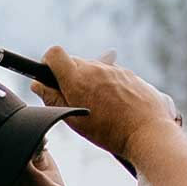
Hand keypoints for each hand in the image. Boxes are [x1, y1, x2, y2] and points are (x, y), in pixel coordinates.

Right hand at [40, 45, 178, 161]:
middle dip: (70, 76)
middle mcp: (94, 68)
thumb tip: (38, 84)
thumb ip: (53, 99)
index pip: (54, 54)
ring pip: (93, 68)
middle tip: (75, 99)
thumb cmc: (110, 131)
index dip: (48, 63)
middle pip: (74, 62)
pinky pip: (111, 74)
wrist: (148, 131)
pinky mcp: (128, 74)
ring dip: (90, 81)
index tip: (50, 77)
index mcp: (77, 78)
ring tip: (100, 106)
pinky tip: (116, 105)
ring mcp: (113, 69)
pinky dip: (108, 85)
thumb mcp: (75, 121)